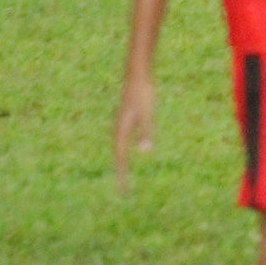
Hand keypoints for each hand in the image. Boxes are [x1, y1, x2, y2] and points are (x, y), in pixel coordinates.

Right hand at [114, 72, 155, 193]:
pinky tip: (132, 147)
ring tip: (123, 172)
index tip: (123, 192)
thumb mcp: (147, 115)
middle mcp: (119, 128)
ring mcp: (123, 122)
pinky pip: (125, 137)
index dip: (122, 175)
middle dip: (120, 172)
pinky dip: (125, 148)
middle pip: (118, 155)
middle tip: (122, 189)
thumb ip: (146, 133)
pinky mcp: (129, 115)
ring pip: (120, 146)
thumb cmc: (143, 93)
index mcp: (122, 130)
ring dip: (121, 161)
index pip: (120, 158)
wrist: (137, 73)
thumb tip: (145, 153)